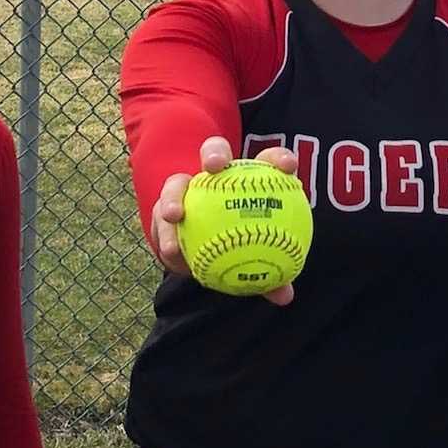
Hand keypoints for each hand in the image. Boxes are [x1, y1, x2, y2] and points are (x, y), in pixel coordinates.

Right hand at [149, 134, 302, 306]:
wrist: (202, 250)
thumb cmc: (239, 249)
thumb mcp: (254, 261)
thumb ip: (271, 273)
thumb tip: (285, 296)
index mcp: (247, 179)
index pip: (268, 161)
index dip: (278, 159)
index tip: (288, 168)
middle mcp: (214, 175)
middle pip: (213, 152)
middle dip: (214, 153)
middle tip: (214, 167)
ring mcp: (185, 189)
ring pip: (176, 184)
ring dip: (173, 196)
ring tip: (174, 215)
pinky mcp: (162, 208)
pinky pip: (159, 220)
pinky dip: (165, 234)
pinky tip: (171, 253)